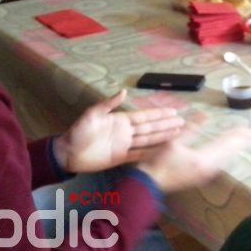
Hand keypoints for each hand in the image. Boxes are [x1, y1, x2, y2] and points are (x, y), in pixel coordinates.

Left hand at [53, 90, 184, 173]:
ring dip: (163, 137)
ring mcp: (124, 145)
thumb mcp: (92, 114)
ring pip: (148, 140)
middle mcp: (125, 132)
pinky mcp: (121, 158)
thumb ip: (108, 104)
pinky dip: (151, 153)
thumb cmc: (78, 132)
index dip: (159, 114)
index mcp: (120, 120)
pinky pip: (139, 155)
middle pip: (150, 128)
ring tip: (178, 134)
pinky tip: (162, 151)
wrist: (68, 153)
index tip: (173, 111)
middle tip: (182, 122)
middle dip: (166, 125)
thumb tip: (124, 91)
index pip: (144, 117)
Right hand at [137, 120, 250, 192]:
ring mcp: (206, 173)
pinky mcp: (202, 176)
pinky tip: (230, 153)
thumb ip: (191, 129)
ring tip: (246, 142)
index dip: (238, 135)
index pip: (226, 143)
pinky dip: (229, 156)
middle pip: (230, 152)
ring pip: (227, 159)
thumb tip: (205, 115)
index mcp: (203, 158)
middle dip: (243, 142)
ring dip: (237, 149)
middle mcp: (209, 168)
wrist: (152, 184)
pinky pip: (221, 163)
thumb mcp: (174, 142)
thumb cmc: (160, 163)